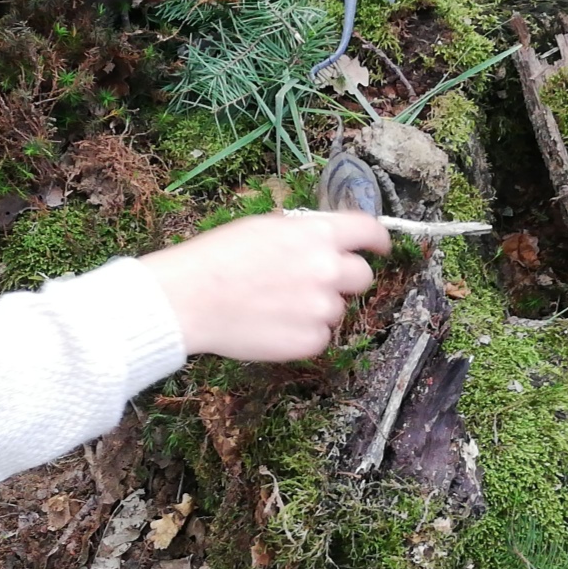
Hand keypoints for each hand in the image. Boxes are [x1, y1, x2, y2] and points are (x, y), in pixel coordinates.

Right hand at [142, 210, 389, 360]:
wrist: (188, 298)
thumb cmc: (216, 258)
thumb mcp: (264, 227)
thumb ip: (303, 233)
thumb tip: (324, 238)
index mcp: (317, 234)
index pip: (369, 231)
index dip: (378, 240)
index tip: (379, 248)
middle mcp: (328, 269)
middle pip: (362, 276)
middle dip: (345, 279)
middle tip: (314, 283)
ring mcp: (322, 308)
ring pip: (338, 309)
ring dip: (318, 308)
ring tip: (277, 306)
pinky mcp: (311, 341)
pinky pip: (321, 337)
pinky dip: (304, 334)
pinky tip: (273, 325)